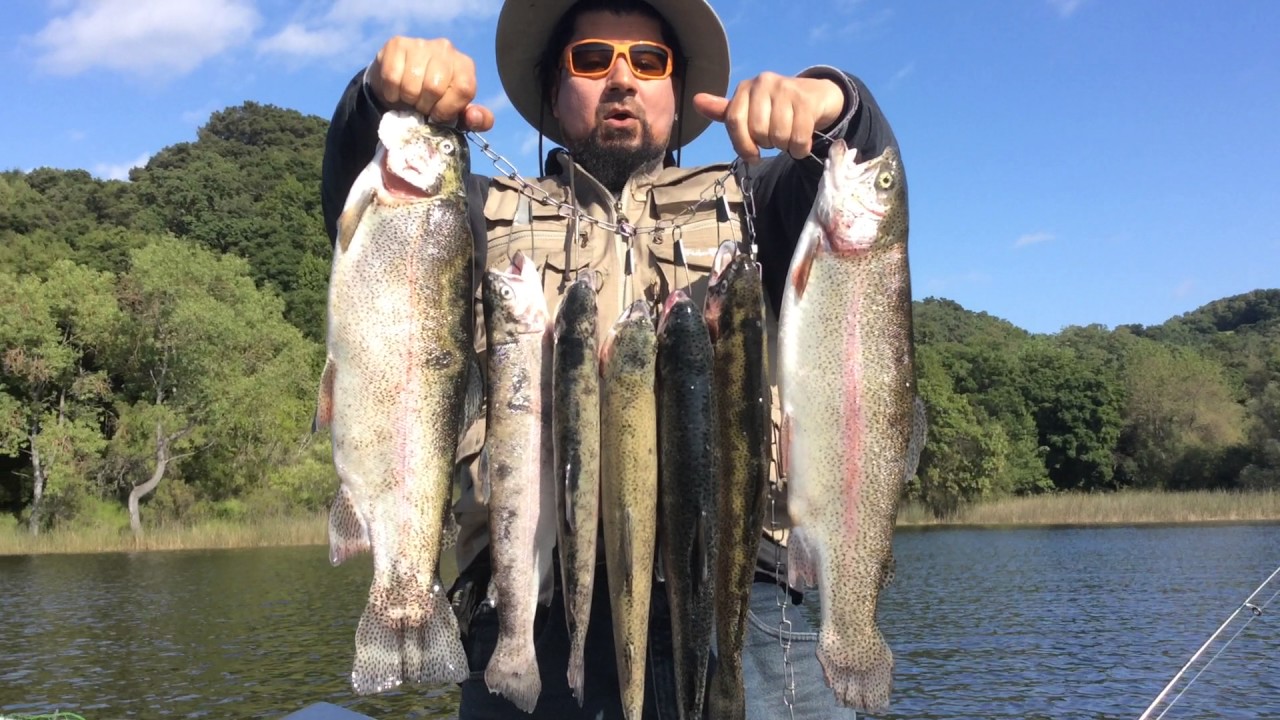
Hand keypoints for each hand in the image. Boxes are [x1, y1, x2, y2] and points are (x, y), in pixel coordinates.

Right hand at [368, 36, 493, 130]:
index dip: (448, 109)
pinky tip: (396, 91)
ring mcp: (421, 44)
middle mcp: (446, 49)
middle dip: (425, 106)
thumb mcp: (459, 115)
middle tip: (421, 106)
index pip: (464, 89)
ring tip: (409, 98)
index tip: (437, 116)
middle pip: (434, 88)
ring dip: (407, 100)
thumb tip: (475, 117)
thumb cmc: (434, 102)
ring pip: (411, 84)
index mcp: (465, 66)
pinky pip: (392, 77)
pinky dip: (391, 93)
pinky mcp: (397, 44)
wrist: (401, 87)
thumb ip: (476, 121)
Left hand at [693, 73, 844, 162]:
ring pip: (778, 135)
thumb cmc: (776, 109)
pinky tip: (801, 144)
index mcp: (745, 88)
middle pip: (757, 131)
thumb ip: (725, 111)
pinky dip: (800, 148)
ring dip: (785, 147)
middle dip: (767, 144)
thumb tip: (696, 101)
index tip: (752, 156)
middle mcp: (763, 82)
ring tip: (788, 138)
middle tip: (774, 139)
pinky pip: (799, 137)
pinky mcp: (806, 100)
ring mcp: (786, 88)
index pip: (734, 120)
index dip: (741, 144)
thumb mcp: (749, 110)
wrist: (815, 97)